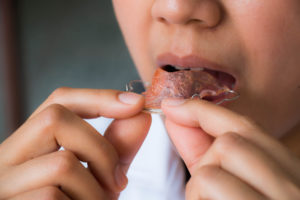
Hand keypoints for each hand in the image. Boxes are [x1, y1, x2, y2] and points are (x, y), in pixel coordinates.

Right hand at [0, 87, 150, 199]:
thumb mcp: (97, 175)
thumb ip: (117, 146)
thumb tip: (140, 114)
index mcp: (31, 144)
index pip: (59, 100)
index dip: (99, 97)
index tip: (136, 104)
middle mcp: (6, 158)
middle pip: (55, 119)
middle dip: (101, 149)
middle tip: (117, 181)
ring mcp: (3, 185)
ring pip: (61, 164)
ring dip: (95, 188)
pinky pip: (53, 197)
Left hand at [162, 99, 299, 199]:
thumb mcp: (233, 185)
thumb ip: (204, 152)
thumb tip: (177, 118)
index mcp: (292, 176)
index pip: (246, 127)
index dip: (204, 111)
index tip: (174, 106)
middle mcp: (293, 191)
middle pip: (230, 145)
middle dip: (206, 162)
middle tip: (207, 188)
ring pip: (211, 173)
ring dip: (198, 191)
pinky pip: (209, 192)